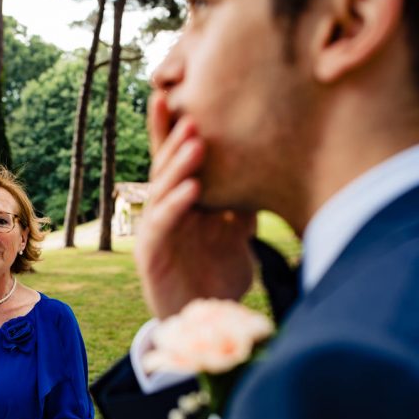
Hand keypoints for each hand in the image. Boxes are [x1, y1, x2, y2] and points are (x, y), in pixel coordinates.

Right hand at [136, 92, 256, 319]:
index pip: (175, 161)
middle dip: (174, 140)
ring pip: (161, 192)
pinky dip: (176, 206)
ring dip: (178, 167)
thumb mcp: (237, 237)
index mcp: (183, 205)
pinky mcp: (151, 256)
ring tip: (195, 143)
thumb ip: (243, 208)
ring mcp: (155, 233)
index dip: (171, 131)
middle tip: (190, 112)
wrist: (202, 323)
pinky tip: (192, 190)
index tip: (173, 96)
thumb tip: (267, 175)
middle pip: (164, 169)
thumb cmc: (216, 279)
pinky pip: (161, 225)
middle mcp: (165, 213)